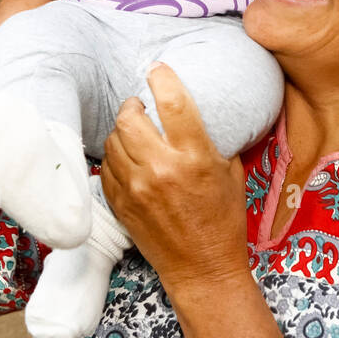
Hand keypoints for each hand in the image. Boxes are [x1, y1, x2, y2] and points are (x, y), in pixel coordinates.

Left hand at [99, 64, 251, 294]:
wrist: (203, 269)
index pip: (172, 101)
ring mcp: (137, 188)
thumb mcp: (231, 172)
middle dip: (133, 104)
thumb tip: (201, 109)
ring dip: (122, 130)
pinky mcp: (121, 204)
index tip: (158, 69)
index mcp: (194, 157)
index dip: (161, 77)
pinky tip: (128, 159)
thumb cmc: (223, 221)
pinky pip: (107, 167)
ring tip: (133, 132)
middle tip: (140, 105)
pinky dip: (116, 157)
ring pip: (113, 140)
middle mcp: (161, 168)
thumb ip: (214, 138)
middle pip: (129, 116)